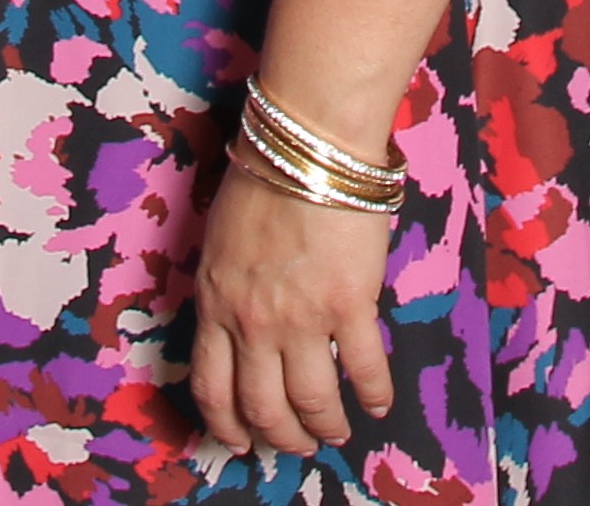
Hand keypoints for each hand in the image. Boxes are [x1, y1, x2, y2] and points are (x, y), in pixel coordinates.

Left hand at [189, 156, 397, 456]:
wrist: (308, 145)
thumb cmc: (263, 175)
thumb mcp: (220, 240)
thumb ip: (226, 288)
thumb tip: (239, 320)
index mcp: (215, 303)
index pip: (212, 386)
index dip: (226, 424)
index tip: (240, 442)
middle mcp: (252, 322)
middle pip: (262, 406)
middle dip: (280, 436)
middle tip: (297, 444)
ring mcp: (301, 318)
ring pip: (311, 400)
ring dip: (325, 426)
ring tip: (337, 432)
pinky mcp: (349, 305)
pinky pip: (363, 368)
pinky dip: (372, 395)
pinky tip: (377, 403)